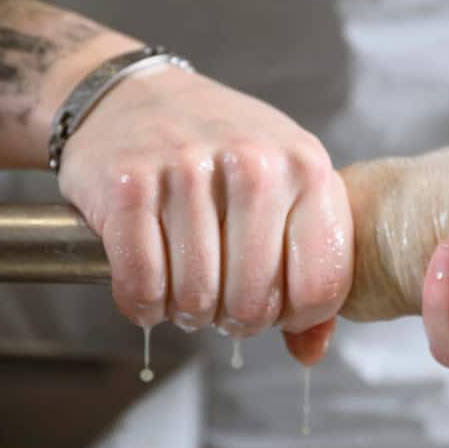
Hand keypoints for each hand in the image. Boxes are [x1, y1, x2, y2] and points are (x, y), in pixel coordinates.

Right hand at [56, 65, 352, 359]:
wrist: (136, 96)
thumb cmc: (220, 148)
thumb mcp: (284, 183)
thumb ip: (309, 266)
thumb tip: (308, 351)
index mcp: (306, 165)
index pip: (319, 285)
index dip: (292, 316)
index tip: (272, 305)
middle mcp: (253, 163)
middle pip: (252, 302)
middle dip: (231, 318)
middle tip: (218, 300)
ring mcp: (187, 169)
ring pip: (194, 298)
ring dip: (184, 311)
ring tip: (184, 285)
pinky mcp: (128, 184)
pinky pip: (141, 285)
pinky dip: (141, 304)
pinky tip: (148, 285)